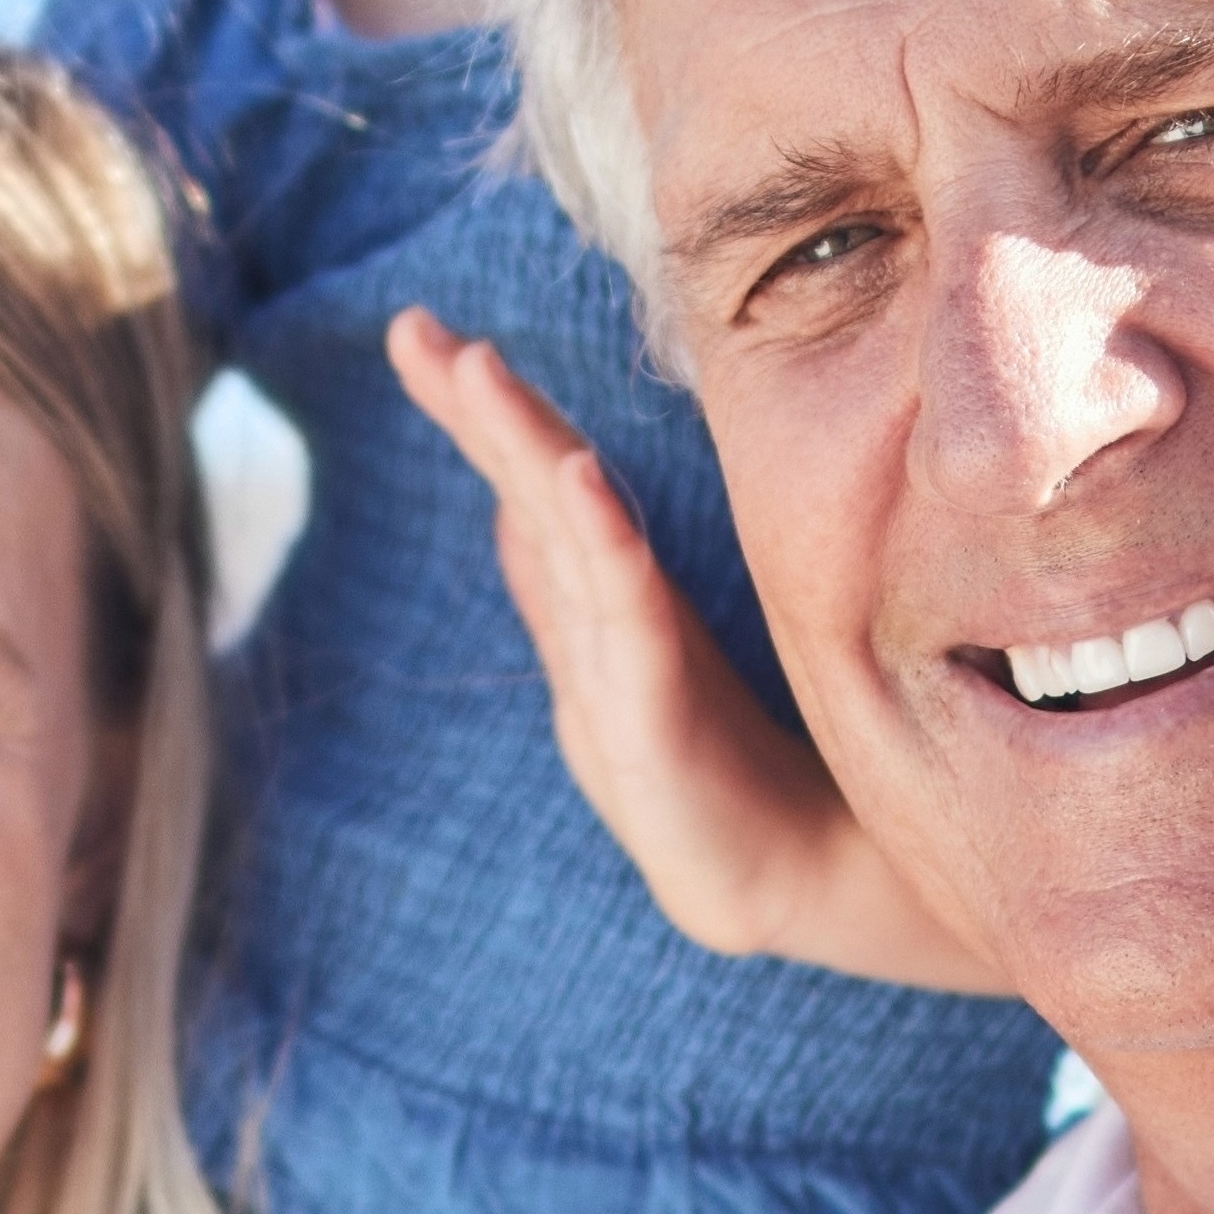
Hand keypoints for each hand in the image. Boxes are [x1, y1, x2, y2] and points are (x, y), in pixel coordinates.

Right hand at [384, 315, 1004, 995]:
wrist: (797, 881)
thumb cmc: (733, 774)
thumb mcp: (657, 658)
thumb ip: (597, 579)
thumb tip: (545, 487)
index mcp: (604, 606)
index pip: (538, 484)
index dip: (483, 412)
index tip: (425, 333)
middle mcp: (596, 635)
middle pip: (532, 499)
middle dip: (473, 413)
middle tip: (416, 332)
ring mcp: (615, 682)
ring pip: (564, 544)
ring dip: (520, 451)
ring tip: (474, 368)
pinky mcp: (652, 732)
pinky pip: (625, 620)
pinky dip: (597, 546)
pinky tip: (579, 481)